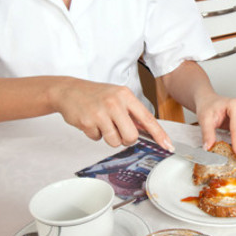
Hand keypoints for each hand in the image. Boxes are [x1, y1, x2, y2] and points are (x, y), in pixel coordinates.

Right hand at [51, 78, 172, 150]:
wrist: (68, 90)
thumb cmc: (95, 95)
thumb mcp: (117, 96)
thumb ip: (132, 113)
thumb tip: (147, 131)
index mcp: (125, 95)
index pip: (147, 118)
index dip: (159, 134)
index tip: (167, 145)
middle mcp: (114, 103)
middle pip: (131, 136)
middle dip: (126, 139)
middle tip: (118, 130)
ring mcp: (100, 113)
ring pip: (115, 141)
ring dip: (109, 137)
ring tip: (102, 123)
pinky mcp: (87, 122)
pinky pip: (98, 139)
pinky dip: (95, 134)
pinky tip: (91, 122)